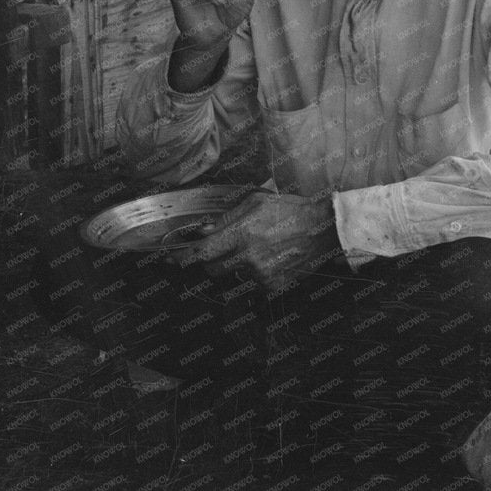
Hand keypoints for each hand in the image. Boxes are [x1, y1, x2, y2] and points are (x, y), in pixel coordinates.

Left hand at [169, 191, 338, 293]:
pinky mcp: (273, 287)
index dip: (181, 258)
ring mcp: (260, 275)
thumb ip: (226, 219)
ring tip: (256, 252)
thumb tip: (204, 230)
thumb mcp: (255, 203)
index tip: (168, 261)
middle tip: (225, 250)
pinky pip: (252, 286)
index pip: (201, 252)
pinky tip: (269, 261)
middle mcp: (247, 257)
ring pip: (232, 278)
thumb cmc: (289, 210)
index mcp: (240, 234)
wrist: (323, 229)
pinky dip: (255, 277)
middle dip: (212, 261)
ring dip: (236, 268)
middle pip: (212, 270)